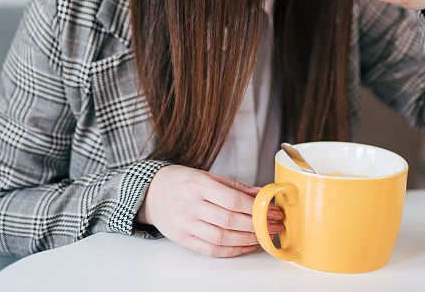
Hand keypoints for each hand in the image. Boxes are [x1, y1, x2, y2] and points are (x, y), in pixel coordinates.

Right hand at [137, 165, 284, 257]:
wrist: (149, 192)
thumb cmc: (180, 181)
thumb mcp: (205, 175)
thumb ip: (233, 186)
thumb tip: (260, 194)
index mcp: (197, 185)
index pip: (232, 200)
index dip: (256, 208)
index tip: (273, 210)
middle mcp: (189, 205)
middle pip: (229, 220)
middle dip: (257, 224)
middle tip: (275, 225)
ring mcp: (184, 224)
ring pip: (221, 237)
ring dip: (248, 239)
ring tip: (264, 236)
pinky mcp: (182, 239)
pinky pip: (210, 249)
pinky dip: (231, 250)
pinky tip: (246, 245)